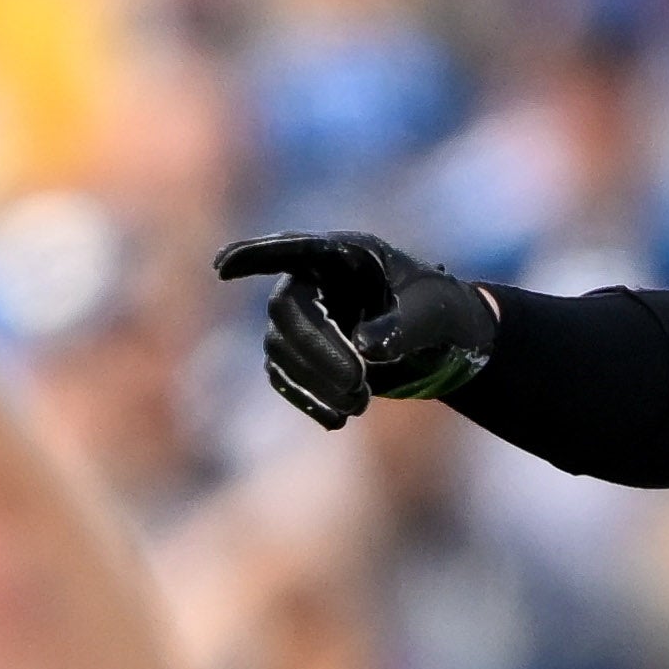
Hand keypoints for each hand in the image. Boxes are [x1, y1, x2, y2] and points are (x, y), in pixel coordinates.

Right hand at [215, 230, 497, 428]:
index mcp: (345, 254)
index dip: (255, 255)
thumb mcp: (434, 315)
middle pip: (287, 311)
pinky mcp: (304, 354)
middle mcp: (315, 281)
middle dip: (316, 352)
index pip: (293, 249)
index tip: (222, 267)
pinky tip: (337, 419)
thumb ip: (402, 327)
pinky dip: (307, 399)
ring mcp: (305, 318)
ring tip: (361, 405)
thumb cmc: (443, 313)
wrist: (446, 344)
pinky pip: (285, 377)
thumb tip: (364, 349)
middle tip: (359, 387)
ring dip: (315, 382)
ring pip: (282, 349)